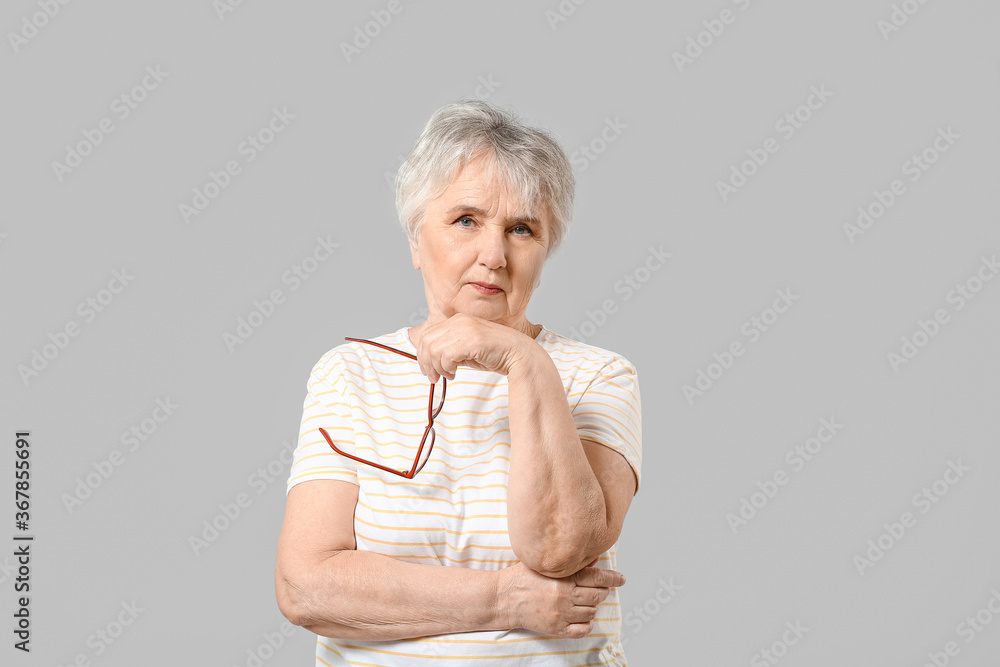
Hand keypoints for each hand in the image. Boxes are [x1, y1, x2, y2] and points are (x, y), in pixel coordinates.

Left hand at [411, 314, 536, 382]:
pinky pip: (446, 356)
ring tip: (448, 375)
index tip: (428, 369)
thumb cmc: (495, 353)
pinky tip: (455, 373)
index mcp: (458, 320)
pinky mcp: (471, 341)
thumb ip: (451, 348)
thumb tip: (431, 360)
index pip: (428, 334)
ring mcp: (465, 329)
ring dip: (437, 367)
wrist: (519, 354)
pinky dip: (446, 368)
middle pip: (427, 341)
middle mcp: (459, 321)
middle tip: (433, 377)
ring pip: (434, 350)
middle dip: (426, 362)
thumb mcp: (467, 348)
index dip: (422, 353)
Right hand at [495, 562, 624, 638]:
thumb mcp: (545, 564)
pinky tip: (583, 617)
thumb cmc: (521, 578)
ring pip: (591, 612)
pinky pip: (582, 629)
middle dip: (602, 591)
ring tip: (586, 601)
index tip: (621, 579)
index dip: (613, 578)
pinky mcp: (556, 628)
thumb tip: (591, 558)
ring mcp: (561, 613)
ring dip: (593, 607)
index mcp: (564, 577)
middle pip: (597, 595)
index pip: (597, 577)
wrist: (503, 598)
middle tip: (600, 589)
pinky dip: (587, 624)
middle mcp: (565, 595)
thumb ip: (569, 563)